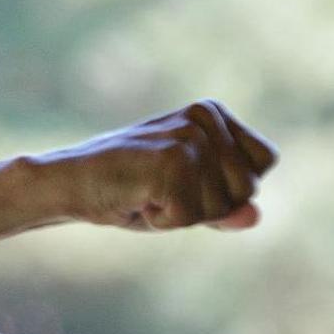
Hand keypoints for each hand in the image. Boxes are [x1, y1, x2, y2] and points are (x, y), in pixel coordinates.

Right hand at [38, 99, 278, 230]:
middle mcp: (204, 116)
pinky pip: (190, 217)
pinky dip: (162, 220)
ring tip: (146, 192)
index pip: (264, 161)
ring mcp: (188, 136)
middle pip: (248, 188)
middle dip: (207, 206)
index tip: (183, 181)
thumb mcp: (184, 200)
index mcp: (211, 113)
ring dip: (182, 215)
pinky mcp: (171, 160)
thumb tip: (255, 216)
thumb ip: (224, 207)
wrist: (69, 183)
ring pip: (221, 206)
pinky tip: (136, 199)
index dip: (230, 188)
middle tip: (160, 190)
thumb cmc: (124, 191)